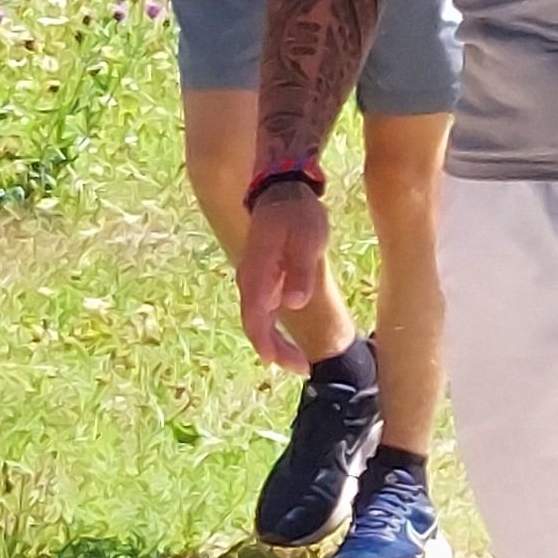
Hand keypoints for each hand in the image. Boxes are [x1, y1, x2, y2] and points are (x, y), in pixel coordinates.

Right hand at [233, 182, 330, 366]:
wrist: (281, 189)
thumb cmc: (298, 213)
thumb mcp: (308, 238)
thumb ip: (301, 270)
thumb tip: (294, 304)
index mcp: (257, 275)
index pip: (257, 320)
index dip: (272, 346)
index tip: (291, 365)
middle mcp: (249, 280)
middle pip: (255, 325)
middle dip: (275, 351)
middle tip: (302, 368)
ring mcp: (252, 278)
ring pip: (257, 318)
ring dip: (274, 340)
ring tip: (299, 359)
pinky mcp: (260, 275)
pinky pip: (261, 307)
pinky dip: (273, 325)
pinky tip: (289, 333)